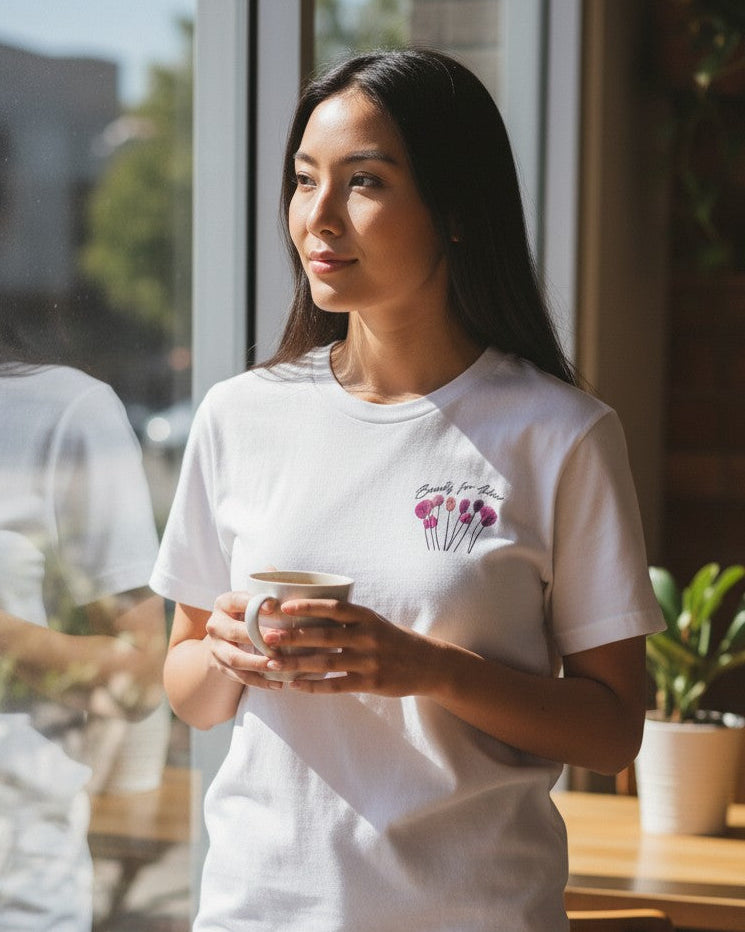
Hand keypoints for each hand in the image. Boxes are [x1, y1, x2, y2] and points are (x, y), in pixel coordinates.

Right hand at [205, 591, 287, 690]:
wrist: (225, 636)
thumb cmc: (248, 615)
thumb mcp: (252, 603)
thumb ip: (265, 603)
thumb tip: (282, 606)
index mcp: (224, 604)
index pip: (237, 600)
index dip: (254, 603)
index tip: (274, 606)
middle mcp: (215, 625)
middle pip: (234, 632)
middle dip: (258, 638)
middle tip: (279, 642)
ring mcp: (216, 648)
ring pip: (235, 658)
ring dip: (258, 663)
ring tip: (278, 665)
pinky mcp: (220, 666)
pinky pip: (240, 677)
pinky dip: (259, 681)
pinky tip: (277, 683)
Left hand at [266, 599, 442, 695]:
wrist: (427, 664)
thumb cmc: (391, 638)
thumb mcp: (373, 621)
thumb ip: (345, 616)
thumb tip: (308, 602)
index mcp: (366, 617)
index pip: (335, 608)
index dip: (309, 606)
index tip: (284, 607)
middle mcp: (368, 637)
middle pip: (325, 636)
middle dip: (294, 636)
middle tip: (268, 637)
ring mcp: (370, 661)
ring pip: (326, 663)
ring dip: (297, 664)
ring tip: (273, 663)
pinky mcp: (371, 683)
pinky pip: (337, 686)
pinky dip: (314, 687)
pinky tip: (295, 686)